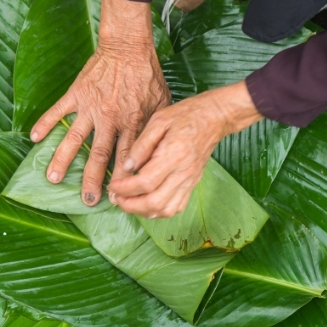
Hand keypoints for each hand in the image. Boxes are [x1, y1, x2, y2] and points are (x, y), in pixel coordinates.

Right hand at [31, 0, 170, 206]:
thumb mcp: (162, 102)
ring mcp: (91, 107)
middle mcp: (110, 119)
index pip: (126, 157)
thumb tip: (156, 150)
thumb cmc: (147, 74)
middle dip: (92, 179)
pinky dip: (46, 123)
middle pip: (99, 155)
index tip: (117, 197)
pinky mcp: (77, 93)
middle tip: (86, 199)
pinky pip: (58, 111)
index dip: (121, 178)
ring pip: (75, 138)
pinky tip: (34, 137)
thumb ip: (155, 127)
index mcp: (133, 123)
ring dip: (63, 159)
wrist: (127, 46)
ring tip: (53, 178)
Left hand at [109, 81, 262, 217]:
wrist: (213, 118)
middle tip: (116, 198)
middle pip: (155, 202)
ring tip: (128, 202)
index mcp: (173, 155)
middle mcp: (183, 173)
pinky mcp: (193, 184)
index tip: (112, 185)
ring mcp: (190, 181)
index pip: (146, 182)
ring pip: (166, 210)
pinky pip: (177, 207)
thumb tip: (128, 167)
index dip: (125, 188)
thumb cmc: (185, 115)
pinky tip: (147, 203)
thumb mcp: (159, 121)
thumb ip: (141, 144)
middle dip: (130, 205)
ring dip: (144, 211)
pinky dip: (159, 211)